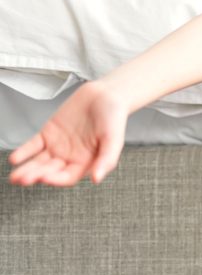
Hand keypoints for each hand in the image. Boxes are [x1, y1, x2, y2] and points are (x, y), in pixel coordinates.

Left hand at [8, 81, 127, 186]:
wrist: (105, 95)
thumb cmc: (114, 118)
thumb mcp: (114, 139)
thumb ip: (107, 159)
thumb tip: (96, 179)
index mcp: (86, 163)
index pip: (67, 177)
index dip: (55, 179)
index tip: (44, 177)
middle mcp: (70, 157)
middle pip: (49, 171)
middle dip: (35, 175)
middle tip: (22, 179)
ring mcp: (58, 146)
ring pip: (39, 161)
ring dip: (27, 169)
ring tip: (14, 176)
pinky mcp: (49, 133)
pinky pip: (33, 146)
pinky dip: (24, 152)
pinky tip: (15, 159)